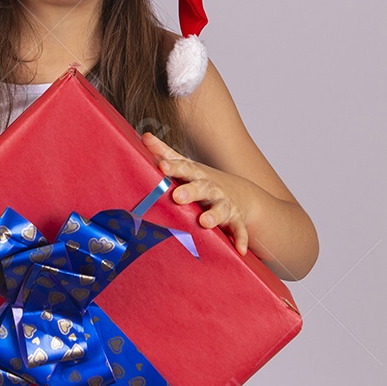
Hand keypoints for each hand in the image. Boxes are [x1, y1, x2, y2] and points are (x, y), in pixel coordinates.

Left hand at [141, 132, 249, 256]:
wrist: (241, 194)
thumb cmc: (204, 181)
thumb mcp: (186, 167)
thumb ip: (166, 154)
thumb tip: (145, 137)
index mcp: (196, 175)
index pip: (184, 168)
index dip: (173, 166)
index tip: (161, 166)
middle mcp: (211, 188)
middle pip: (201, 187)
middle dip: (190, 191)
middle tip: (177, 196)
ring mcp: (225, 203)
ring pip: (220, 209)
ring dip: (213, 215)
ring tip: (205, 222)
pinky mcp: (236, 220)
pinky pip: (239, 230)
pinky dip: (240, 238)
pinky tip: (239, 249)